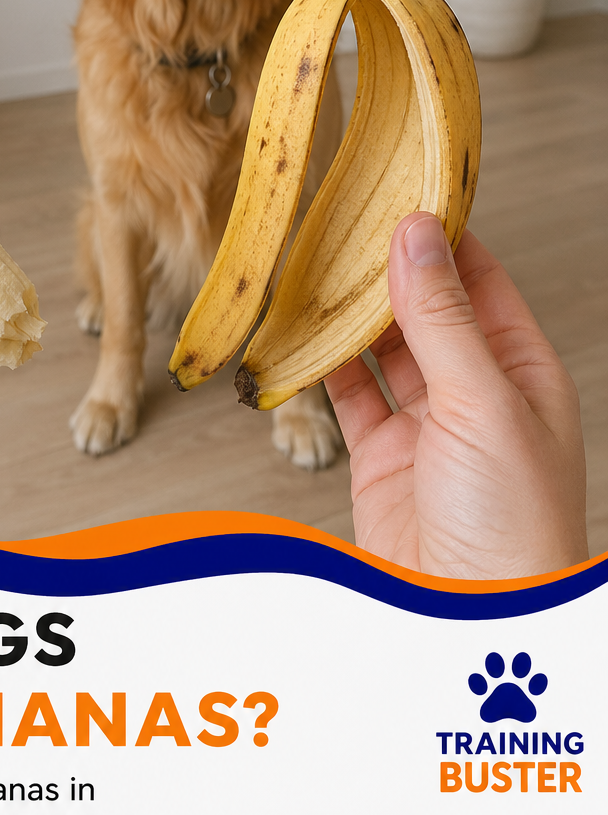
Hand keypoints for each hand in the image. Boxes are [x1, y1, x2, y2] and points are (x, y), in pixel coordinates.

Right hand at [325, 214, 586, 580]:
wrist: (472, 628)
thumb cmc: (511, 525)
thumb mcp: (482, 405)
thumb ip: (441, 320)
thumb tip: (416, 234)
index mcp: (520, 369)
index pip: (477, 279)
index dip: (437, 232)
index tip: (392, 187)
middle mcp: (474, 391)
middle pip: (421, 308)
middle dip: (379, 266)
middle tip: (333, 217)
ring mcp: (426, 426)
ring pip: (377, 349)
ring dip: (343, 312)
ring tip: (305, 264)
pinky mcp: (381, 459)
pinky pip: (345, 396)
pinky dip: (317, 365)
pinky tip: (294, 333)